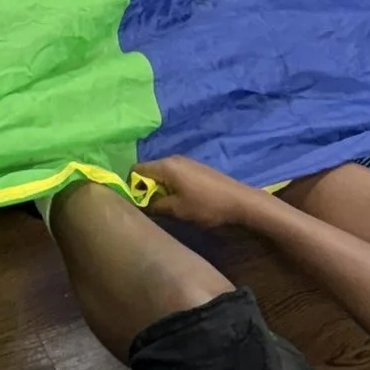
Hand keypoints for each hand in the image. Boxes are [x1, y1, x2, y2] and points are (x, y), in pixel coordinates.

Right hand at [140, 154, 254, 233]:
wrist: (239, 201)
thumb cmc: (205, 205)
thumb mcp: (176, 210)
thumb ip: (154, 206)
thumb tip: (139, 205)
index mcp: (165, 166)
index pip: (136, 169)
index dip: (131, 185)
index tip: (134, 203)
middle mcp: (173, 159)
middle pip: (148, 170)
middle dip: (145, 188)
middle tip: (149, 208)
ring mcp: (185, 162)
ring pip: (162, 174)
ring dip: (159, 189)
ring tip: (164, 207)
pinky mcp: (195, 169)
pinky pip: (174, 175)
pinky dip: (170, 186)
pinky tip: (179, 201)